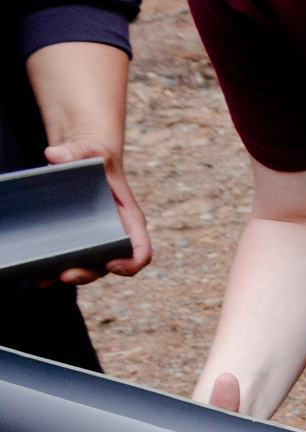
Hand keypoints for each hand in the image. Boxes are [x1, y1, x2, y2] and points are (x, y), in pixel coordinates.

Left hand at [43, 137, 150, 283]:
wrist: (84, 160)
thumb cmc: (96, 157)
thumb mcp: (92, 151)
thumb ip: (78, 151)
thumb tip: (54, 155)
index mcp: (129, 220)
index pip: (141, 249)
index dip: (131, 263)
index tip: (112, 264)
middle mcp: (115, 236)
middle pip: (109, 265)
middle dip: (88, 274)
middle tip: (66, 275)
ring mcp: (96, 240)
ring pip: (88, 267)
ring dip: (69, 276)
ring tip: (44, 280)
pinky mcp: (78, 239)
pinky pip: (72, 259)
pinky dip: (56, 270)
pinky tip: (38, 275)